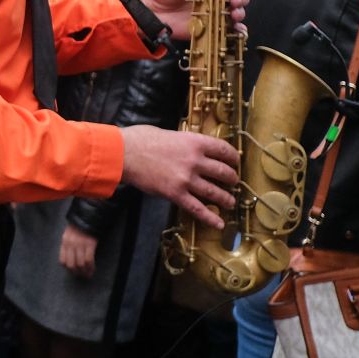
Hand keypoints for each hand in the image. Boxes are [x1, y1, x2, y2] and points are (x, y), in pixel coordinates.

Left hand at [59, 224, 97, 277]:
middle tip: (80, 275)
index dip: (67, 269)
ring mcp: (80, 244)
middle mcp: (70, 244)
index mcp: (64, 242)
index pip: (62, 260)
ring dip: (84, 271)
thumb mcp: (68, 235)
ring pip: (80, 264)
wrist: (87, 218)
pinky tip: (92, 269)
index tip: (72, 272)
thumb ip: (67, 246)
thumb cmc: (77, 228)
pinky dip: (91, 267)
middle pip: (71, 264)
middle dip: (76, 272)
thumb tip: (70, 261)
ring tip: (87, 274)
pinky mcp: (90, 244)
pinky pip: (89, 259)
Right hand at [119, 125, 238, 228]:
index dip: (233, 157)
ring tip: (230, 202)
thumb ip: (184, 142)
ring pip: (215, 192)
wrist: (123, 153)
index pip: (224, 150)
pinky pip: (198, 209)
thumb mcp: (169, 133)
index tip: (235, 162)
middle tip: (233, 182)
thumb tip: (190, 148)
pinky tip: (219, 223)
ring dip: (226, 199)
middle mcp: (195, 161)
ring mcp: (186, 179)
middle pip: (224, 172)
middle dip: (232, 179)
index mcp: (195, 142)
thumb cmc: (141, 139)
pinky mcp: (176, 194)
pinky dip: (210, 217)